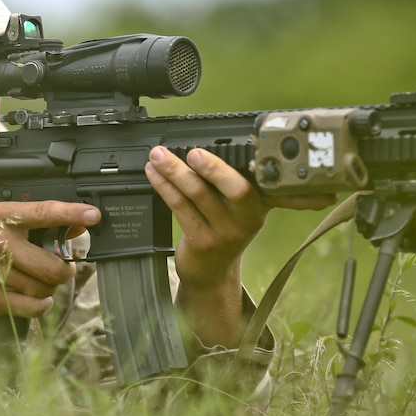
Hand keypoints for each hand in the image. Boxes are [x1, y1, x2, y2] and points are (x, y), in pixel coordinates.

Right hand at [0, 200, 99, 319]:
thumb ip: (35, 223)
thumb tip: (76, 228)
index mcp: (1, 217)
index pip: (43, 212)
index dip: (71, 213)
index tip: (93, 215)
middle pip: (52, 266)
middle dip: (63, 271)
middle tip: (60, 270)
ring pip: (43, 288)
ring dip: (46, 289)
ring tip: (35, 282)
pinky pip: (32, 307)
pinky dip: (40, 306)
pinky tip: (34, 299)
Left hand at [144, 146, 333, 345]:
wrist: (212, 273)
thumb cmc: (223, 231)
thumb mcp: (238, 209)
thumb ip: (230, 182)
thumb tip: (205, 143)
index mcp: (261, 204)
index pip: (255, 178)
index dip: (243, 160)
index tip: (227, 141)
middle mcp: (249, 219)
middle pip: (236, 188)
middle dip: (213, 167)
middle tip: (193, 152)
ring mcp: (227, 233)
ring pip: (201, 195)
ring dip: (176, 171)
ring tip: (159, 156)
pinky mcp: (203, 242)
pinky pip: (181, 209)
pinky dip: (165, 188)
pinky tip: (154, 175)